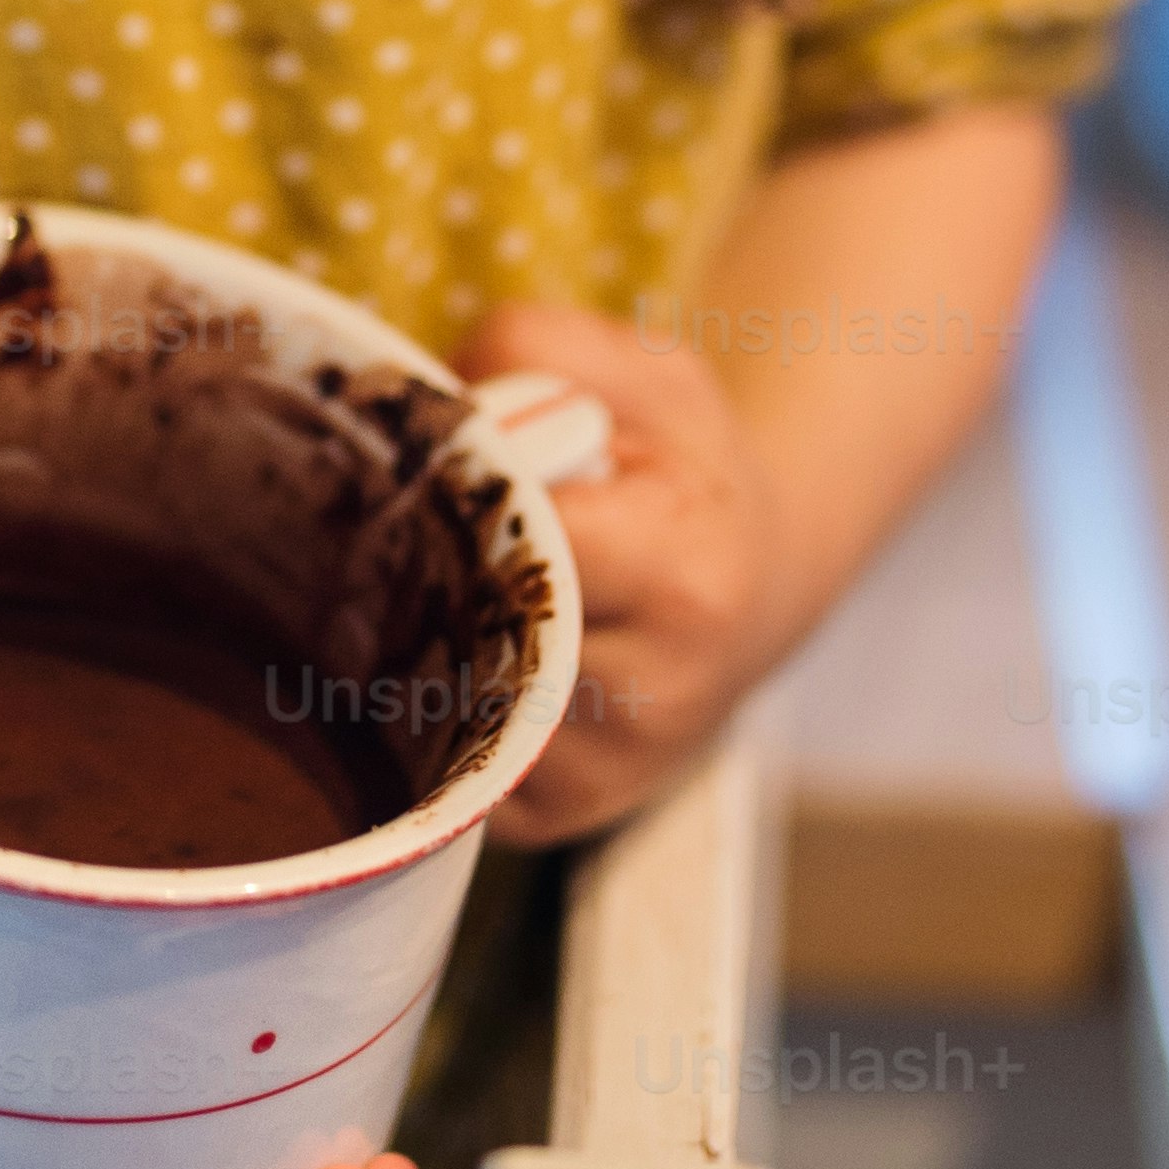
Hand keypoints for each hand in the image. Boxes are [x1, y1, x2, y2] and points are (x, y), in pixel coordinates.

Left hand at [453, 301, 806, 847]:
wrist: (753, 586)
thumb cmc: (688, 469)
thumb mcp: (644, 372)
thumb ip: (537, 351)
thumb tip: (431, 397)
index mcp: (683, 580)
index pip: (528, 545)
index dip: (462, 495)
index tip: (443, 462)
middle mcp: (652, 696)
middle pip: (475, 626)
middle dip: (427, 563)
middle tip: (415, 512)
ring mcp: (602, 774)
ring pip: (449, 696)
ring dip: (421, 629)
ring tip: (446, 570)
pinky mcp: (556, 818)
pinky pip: (449, 756)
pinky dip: (433, 690)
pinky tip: (461, 635)